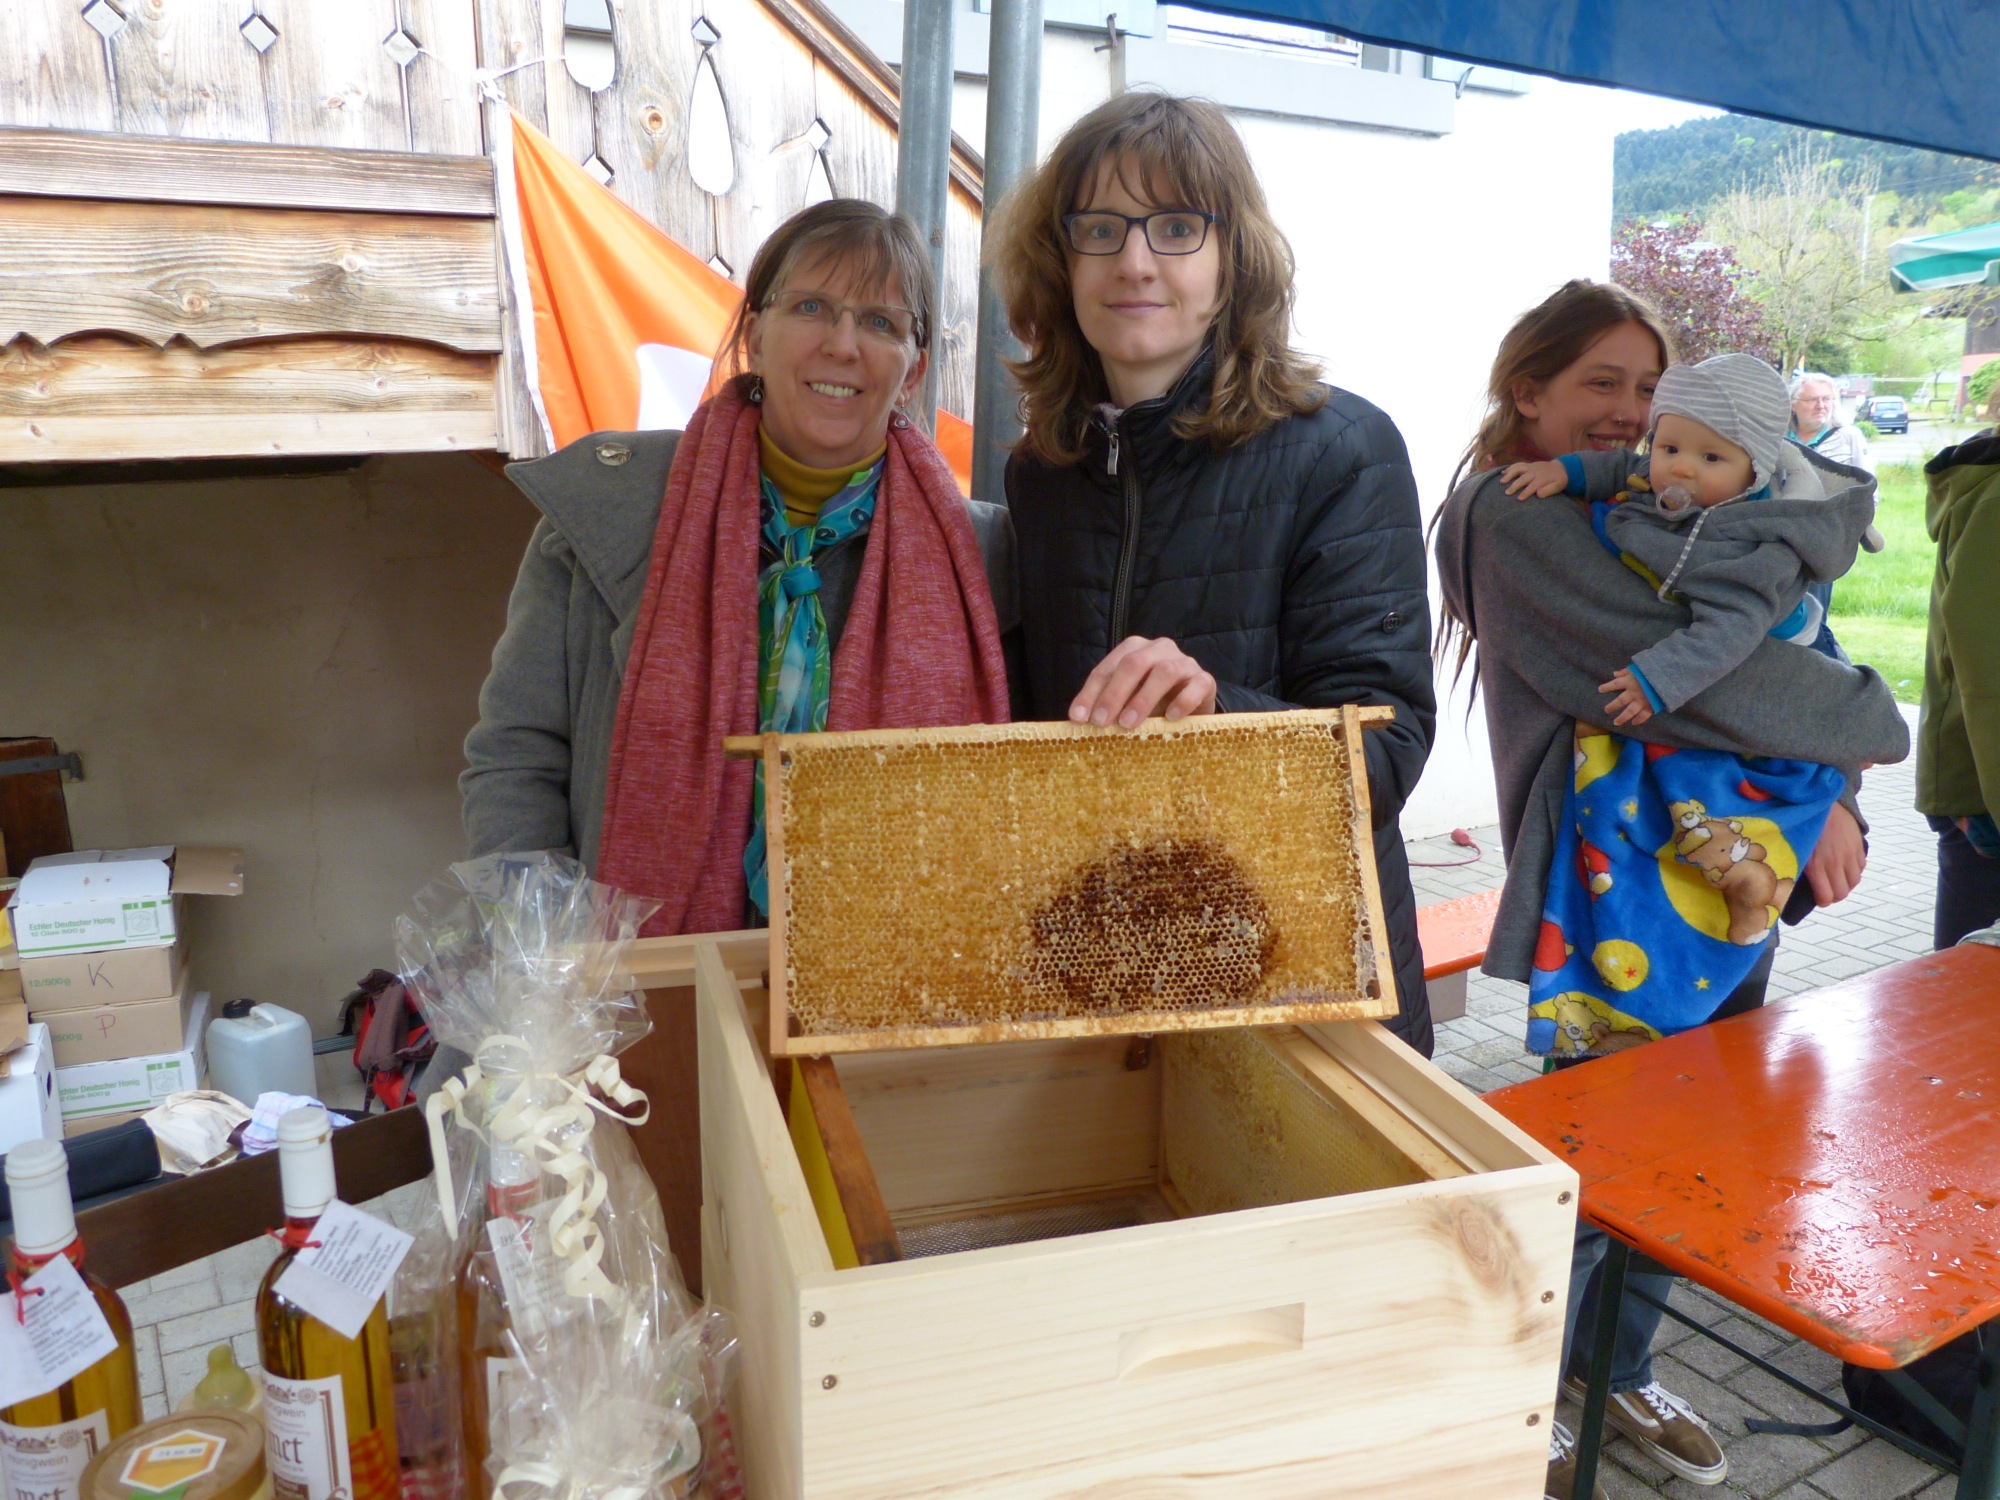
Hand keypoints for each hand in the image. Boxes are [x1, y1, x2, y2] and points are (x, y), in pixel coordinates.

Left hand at [1069, 636, 1217, 728]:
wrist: (1193, 706)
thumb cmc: (1154, 703)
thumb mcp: (1126, 702)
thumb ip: (1107, 706)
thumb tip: (1078, 722)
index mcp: (1134, 650)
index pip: (1107, 668)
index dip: (1090, 693)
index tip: (1078, 718)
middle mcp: (1159, 649)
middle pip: (1133, 664)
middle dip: (1114, 694)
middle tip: (1101, 722)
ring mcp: (1184, 662)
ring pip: (1163, 672)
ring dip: (1143, 699)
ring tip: (1128, 723)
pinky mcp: (1205, 679)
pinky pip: (1196, 686)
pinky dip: (1182, 702)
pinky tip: (1170, 718)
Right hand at [1501, 459, 1570, 498]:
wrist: (1560, 467)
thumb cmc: (1558, 480)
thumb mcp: (1558, 486)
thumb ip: (1549, 490)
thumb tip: (1538, 494)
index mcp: (1542, 478)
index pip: (1533, 486)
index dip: (1526, 492)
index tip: (1519, 499)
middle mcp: (1535, 471)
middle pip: (1523, 478)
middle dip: (1515, 485)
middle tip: (1507, 493)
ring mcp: (1530, 467)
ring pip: (1518, 469)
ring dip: (1509, 474)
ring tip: (1501, 482)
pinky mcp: (1528, 465)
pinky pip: (1518, 464)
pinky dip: (1510, 468)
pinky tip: (1503, 473)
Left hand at [1597, 667, 1652, 725]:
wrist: (1669, 675)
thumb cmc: (1653, 669)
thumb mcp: (1638, 667)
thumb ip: (1625, 671)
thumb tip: (1614, 674)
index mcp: (1629, 681)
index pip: (1615, 684)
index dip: (1607, 687)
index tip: (1600, 690)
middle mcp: (1633, 692)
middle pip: (1620, 701)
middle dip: (1612, 706)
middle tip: (1606, 710)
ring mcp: (1642, 700)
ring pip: (1629, 711)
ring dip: (1622, 718)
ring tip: (1616, 723)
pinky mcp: (1651, 705)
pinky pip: (1643, 715)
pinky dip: (1639, 720)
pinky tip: (1633, 722)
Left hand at [1805, 800, 1865, 904]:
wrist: (1820, 801)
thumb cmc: (1802, 825)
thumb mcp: (1795, 846)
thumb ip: (1799, 865)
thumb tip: (1794, 881)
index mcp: (1817, 865)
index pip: (1827, 896)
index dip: (1823, 901)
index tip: (1819, 898)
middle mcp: (1835, 862)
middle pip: (1843, 892)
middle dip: (1835, 895)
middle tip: (1828, 890)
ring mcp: (1849, 854)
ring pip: (1854, 881)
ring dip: (1846, 883)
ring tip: (1836, 878)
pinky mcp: (1858, 845)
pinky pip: (1861, 867)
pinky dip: (1854, 870)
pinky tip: (1845, 865)